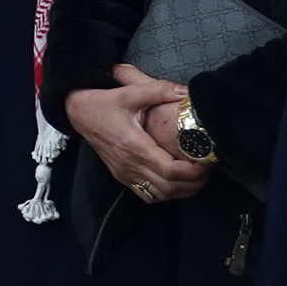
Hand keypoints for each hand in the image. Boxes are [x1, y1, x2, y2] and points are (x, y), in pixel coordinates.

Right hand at [65, 66, 207, 203]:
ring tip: (197, 177)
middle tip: (208, 168)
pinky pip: (148, 195)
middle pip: (170, 188)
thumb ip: (160, 90)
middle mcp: (129, 165)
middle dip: (194, 182)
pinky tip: (176, 182)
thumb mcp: (130, 92)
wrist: (77, 113)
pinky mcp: (122, 176)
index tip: (207, 161)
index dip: (194, 171)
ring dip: (182, 191)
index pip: (170, 170)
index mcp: (134, 146)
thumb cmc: (103, 103)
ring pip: (160, 195)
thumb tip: (187, 93)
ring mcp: (125, 173)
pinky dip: (166, 193)